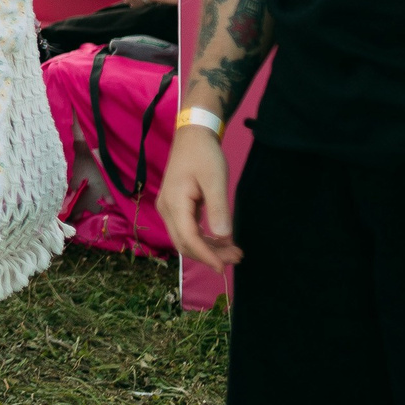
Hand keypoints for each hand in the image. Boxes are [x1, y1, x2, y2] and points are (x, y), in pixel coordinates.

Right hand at [159, 126, 241, 270]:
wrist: (192, 136)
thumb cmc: (204, 156)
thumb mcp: (215, 180)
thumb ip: (218, 208)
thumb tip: (223, 236)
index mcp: (175, 203)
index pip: (187, 238)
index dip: (205, 255)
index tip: (225, 267)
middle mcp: (167, 209)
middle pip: (183, 243)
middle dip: (208, 255)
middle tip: (237, 257)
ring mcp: (169, 208)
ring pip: (184, 239)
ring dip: (207, 249)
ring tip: (233, 251)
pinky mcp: (176, 206)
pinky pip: (186, 230)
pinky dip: (203, 239)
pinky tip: (221, 240)